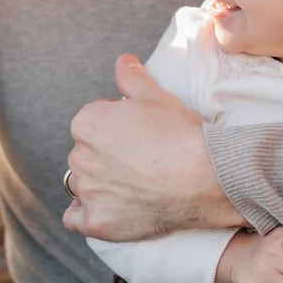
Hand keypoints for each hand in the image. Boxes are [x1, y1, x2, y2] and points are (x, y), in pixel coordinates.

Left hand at [64, 55, 243, 241]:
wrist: (206, 176)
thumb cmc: (182, 135)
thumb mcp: (158, 97)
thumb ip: (132, 79)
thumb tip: (122, 61)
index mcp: (87, 123)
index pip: (91, 125)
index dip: (116, 130)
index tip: (138, 137)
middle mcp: (79, 156)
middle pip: (86, 156)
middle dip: (106, 158)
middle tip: (140, 162)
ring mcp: (87, 191)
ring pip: (83, 186)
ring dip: (100, 185)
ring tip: (134, 186)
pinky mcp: (97, 221)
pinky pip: (76, 219)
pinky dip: (88, 215)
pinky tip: (109, 210)